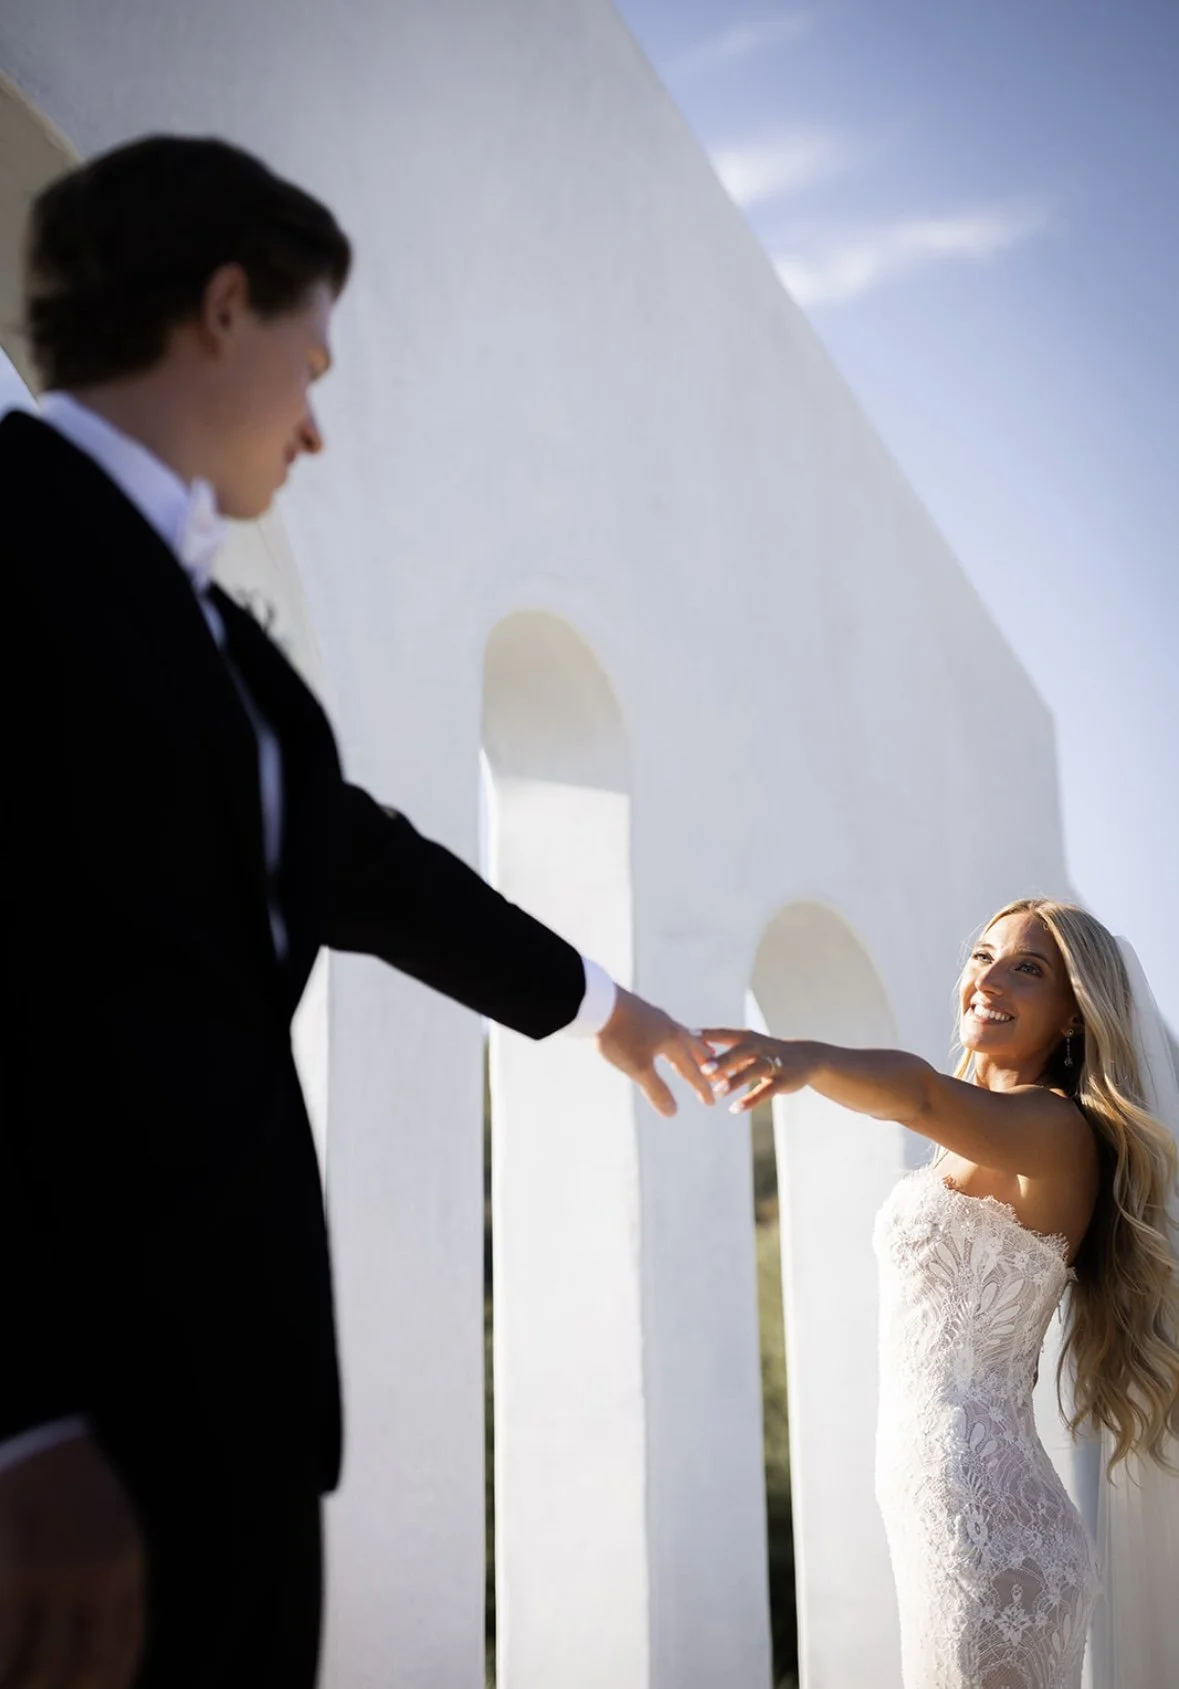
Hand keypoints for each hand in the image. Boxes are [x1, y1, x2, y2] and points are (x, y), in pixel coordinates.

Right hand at [0, 1433, 145, 1688]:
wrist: (36, 1420)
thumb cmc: (58, 1478)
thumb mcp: (100, 1520)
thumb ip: (104, 1568)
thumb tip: (91, 1638)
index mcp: (122, 1561)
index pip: (124, 1643)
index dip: (109, 1683)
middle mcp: (97, 1573)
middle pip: (89, 1664)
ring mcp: (54, 1573)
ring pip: (45, 1667)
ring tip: (15, 1688)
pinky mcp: (14, 1571)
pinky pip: (4, 1645)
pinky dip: (0, 1668)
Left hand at [597, 988, 716, 1115]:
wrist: (597, 1001)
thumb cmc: (619, 1037)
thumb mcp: (638, 1068)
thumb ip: (656, 1090)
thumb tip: (673, 1112)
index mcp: (673, 1040)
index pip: (692, 1069)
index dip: (701, 1088)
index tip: (711, 1103)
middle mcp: (669, 1027)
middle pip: (692, 1047)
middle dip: (703, 1062)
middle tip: (715, 1072)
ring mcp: (655, 1017)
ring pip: (680, 1035)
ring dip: (690, 1048)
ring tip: (696, 1052)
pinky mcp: (642, 1012)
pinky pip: (666, 1029)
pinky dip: (673, 1039)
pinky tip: (662, 1037)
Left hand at [700, 1030, 816, 1112]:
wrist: (806, 1058)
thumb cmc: (766, 1053)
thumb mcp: (747, 1049)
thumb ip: (723, 1055)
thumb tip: (694, 1062)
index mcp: (748, 1037)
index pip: (724, 1034)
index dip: (707, 1035)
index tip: (688, 1037)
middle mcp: (760, 1047)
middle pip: (740, 1052)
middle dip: (723, 1060)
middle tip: (704, 1070)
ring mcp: (774, 1063)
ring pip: (753, 1070)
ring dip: (736, 1080)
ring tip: (717, 1092)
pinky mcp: (783, 1081)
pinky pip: (766, 1091)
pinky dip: (751, 1099)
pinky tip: (735, 1108)